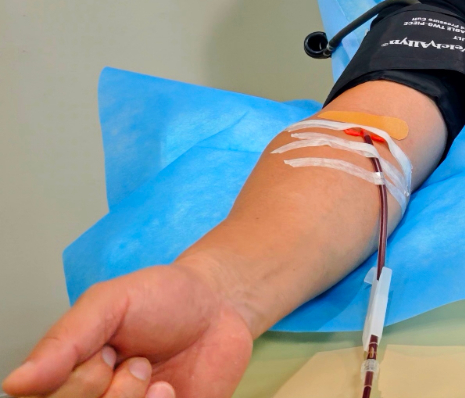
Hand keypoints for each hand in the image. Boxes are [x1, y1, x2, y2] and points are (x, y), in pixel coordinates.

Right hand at [3, 262, 251, 397]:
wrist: (221, 305)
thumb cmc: (161, 299)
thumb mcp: (110, 303)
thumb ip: (65, 341)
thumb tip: (16, 384)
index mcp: (63, 380)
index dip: (78, 384)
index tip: (103, 351)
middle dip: (112, 391)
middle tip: (134, 360)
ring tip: (150, 373)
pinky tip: (169, 390)